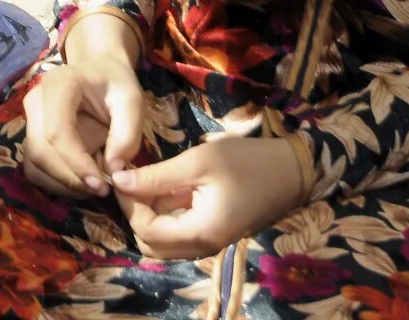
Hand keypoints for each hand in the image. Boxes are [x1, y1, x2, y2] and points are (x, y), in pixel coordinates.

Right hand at [21, 25, 145, 197]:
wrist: (99, 74)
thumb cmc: (116, 85)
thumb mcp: (132, 102)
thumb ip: (127, 135)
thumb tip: (112, 170)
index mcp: (59, 86)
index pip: (57, 131)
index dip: (76, 163)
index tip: (102, 185)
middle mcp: (35, 101)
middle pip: (41, 151)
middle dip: (71, 178)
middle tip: (103, 189)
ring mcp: (29, 119)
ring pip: (35, 164)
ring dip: (64, 183)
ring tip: (94, 184)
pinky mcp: (30, 135)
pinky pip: (35, 168)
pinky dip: (57, 182)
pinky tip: (81, 180)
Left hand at [111, 138, 307, 259]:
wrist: (291, 170)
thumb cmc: (247, 162)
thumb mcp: (198, 162)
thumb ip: (156, 176)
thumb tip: (117, 179)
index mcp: (201, 232)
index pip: (147, 231)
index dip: (128, 205)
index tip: (123, 174)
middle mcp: (203, 246)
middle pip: (150, 243)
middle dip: (134, 213)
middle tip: (131, 179)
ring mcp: (208, 242)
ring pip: (162, 241)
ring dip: (147, 214)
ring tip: (146, 179)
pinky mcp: (212, 232)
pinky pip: (177, 232)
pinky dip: (164, 214)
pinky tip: (163, 186)